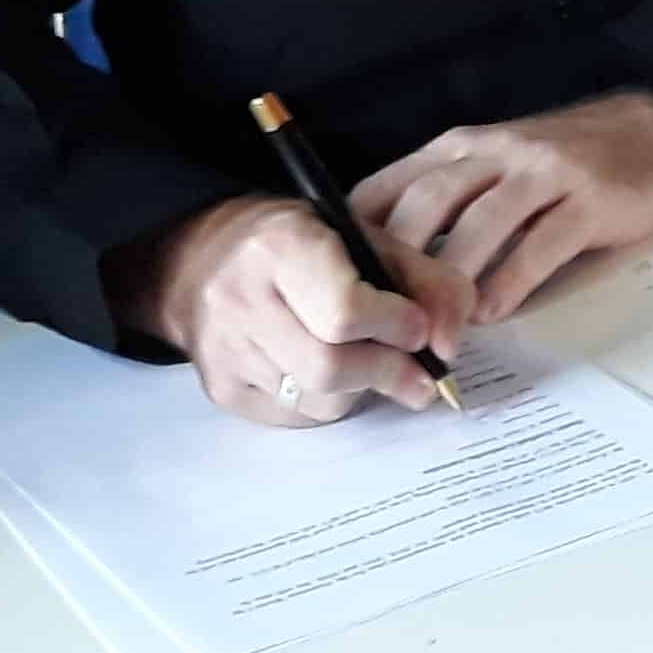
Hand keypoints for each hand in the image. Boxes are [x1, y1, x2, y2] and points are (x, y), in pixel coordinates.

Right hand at [116, 194, 473, 426]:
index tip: (418, 328)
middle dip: (388, 372)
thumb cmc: (300, 243)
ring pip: (316, 400)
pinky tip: (335, 375)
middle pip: (330, 367)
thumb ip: (426, 280)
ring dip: (361, 390)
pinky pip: (294, 417)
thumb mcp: (365, 236)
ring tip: (374, 364)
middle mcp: (241, 300)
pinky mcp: (221, 389)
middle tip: (418, 372)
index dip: (394, 326)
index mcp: (281, 247)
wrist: (205, 258)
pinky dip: (330, 403)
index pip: (344, 310)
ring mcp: (224, 350)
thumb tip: (448, 344)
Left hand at [355, 90, 652, 321]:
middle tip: (385, 323)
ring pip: (481, 224)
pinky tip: (494, 313)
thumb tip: (384, 271)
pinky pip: (541, 243)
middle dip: (402, 266)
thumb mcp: (491, 167)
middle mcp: (495, 152)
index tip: (340, 290)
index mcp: (459, 148)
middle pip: (428, 204)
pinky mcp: (589, 199)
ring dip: (454, 283)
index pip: (389, 187)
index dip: (358, 238)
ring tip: (439, 331)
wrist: (651, 133)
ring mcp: (544, 172)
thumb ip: (444, 206)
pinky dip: (511, 281)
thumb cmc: (559, 163)